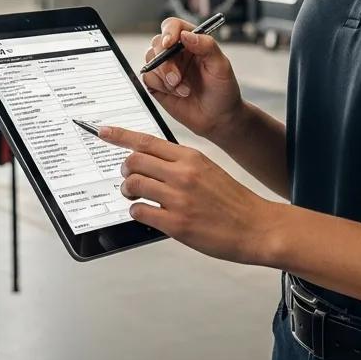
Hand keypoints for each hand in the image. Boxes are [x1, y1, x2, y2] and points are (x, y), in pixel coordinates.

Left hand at [99, 124, 277, 263]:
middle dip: (125, 169)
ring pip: (134, 185)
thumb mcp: (208, 168)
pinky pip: (141, 212)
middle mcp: (182, 174)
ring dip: (128, 191)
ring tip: (134, 196)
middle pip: (134, 161)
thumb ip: (180, 163)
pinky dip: (137, 212)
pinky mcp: (177, 224)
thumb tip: (151, 161)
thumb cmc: (233, 200)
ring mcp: (178, 199)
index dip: (120, 135)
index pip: (146, 140)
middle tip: (128, 177)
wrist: (257, 227)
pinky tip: (145, 213)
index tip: (103, 132)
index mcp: (190, 157)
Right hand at [140, 18, 243, 140]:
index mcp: (192, 42)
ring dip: (164, 76)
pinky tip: (176, 94)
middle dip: (165, 61)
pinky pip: (148, 78)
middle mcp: (176, 52)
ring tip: (182, 89)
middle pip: (158, 43)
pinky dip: (160, 86)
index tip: (169, 43)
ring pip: (150, 60)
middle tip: (177, 78)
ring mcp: (166, 68)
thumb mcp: (221, 66)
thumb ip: (206, 46)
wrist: (219, 119)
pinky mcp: (158, 84)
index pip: (173, 26)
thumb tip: (186, 35)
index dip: (168, 31)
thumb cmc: (223, 91)